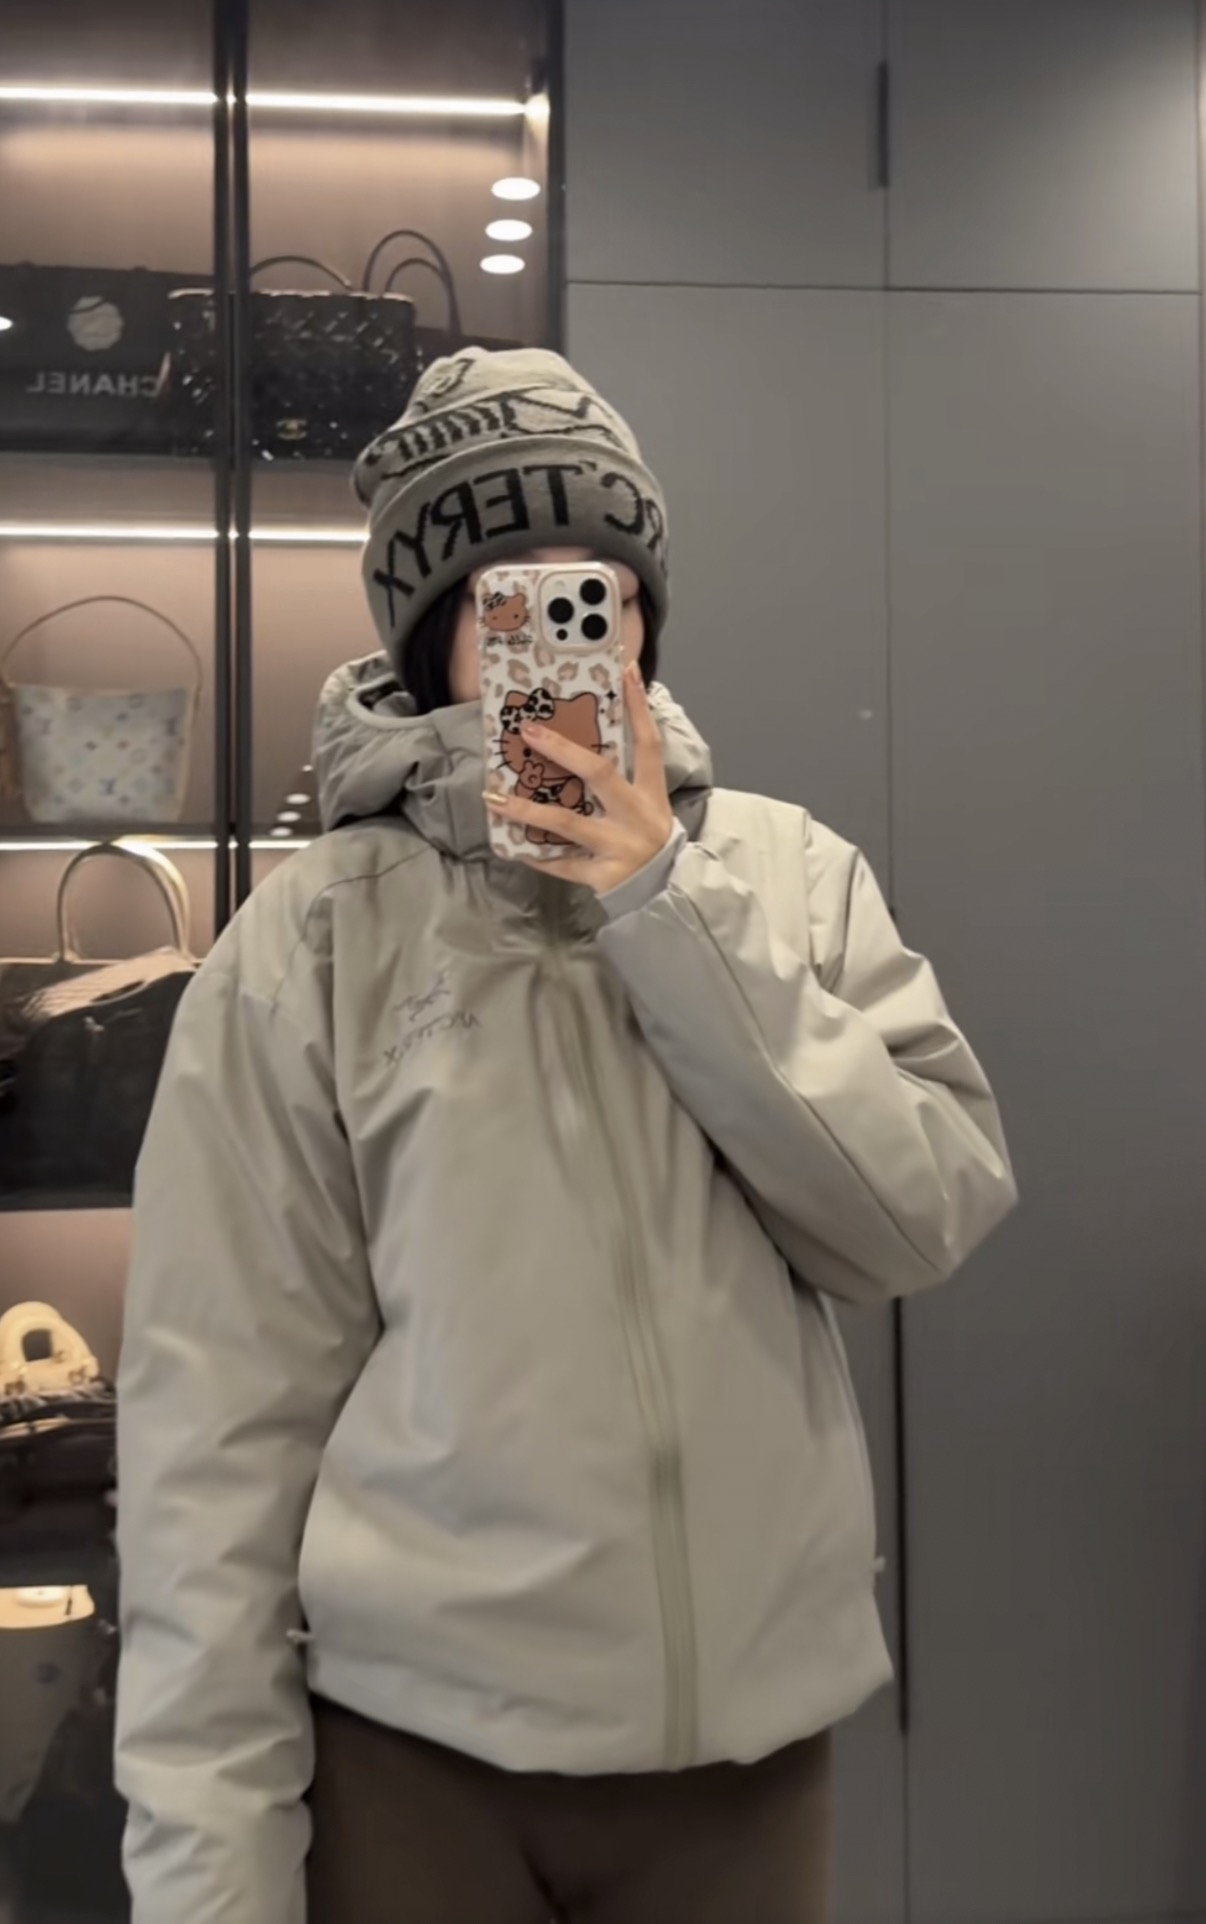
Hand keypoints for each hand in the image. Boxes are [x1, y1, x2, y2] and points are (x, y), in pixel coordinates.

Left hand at [485, 665, 674, 893]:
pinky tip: (513, 848)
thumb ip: (623, 778)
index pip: (648, 744)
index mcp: (651, 794)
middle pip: (600, 774)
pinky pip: (564, 864)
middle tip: (528, 730)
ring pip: (569, 824)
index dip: (638, 708)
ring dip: (528, 810)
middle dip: (562, 750)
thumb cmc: (646, 838)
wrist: (665, 891)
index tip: (624, 671)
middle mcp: (637, 816)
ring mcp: (620, 847)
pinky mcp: (604, 875)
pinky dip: (538, 856)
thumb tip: (583, 741)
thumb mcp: (647, 805)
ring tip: (494, 797)